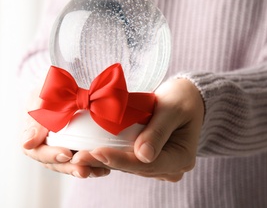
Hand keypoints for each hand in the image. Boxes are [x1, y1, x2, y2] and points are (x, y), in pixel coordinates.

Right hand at [21, 90, 110, 178]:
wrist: (67, 84)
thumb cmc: (51, 87)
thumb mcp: (42, 97)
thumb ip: (36, 119)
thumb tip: (27, 144)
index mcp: (32, 135)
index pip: (37, 151)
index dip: (50, 156)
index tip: (67, 153)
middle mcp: (44, 145)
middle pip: (54, 163)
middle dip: (69, 168)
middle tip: (84, 170)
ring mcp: (60, 148)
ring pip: (68, 165)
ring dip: (82, 170)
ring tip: (98, 172)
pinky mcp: (74, 147)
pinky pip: (81, 160)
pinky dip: (92, 165)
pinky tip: (104, 169)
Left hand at [72, 78, 204, 181]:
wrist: (188, 97)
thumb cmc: (182, 98)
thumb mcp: (172, 108)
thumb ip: (158, 130)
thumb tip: (142, 155)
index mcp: (181, 158)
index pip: (147, 163)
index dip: (120, 159)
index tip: (97, 152)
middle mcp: (170, 167)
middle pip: (134, 167)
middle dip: (106, 162)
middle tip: (78, 157)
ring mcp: (159, 164)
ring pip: (128, 165)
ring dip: (104, 160)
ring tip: (78, 156)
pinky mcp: (149, 158)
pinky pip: (128, 159)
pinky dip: (111, 154)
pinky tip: (90, 151)